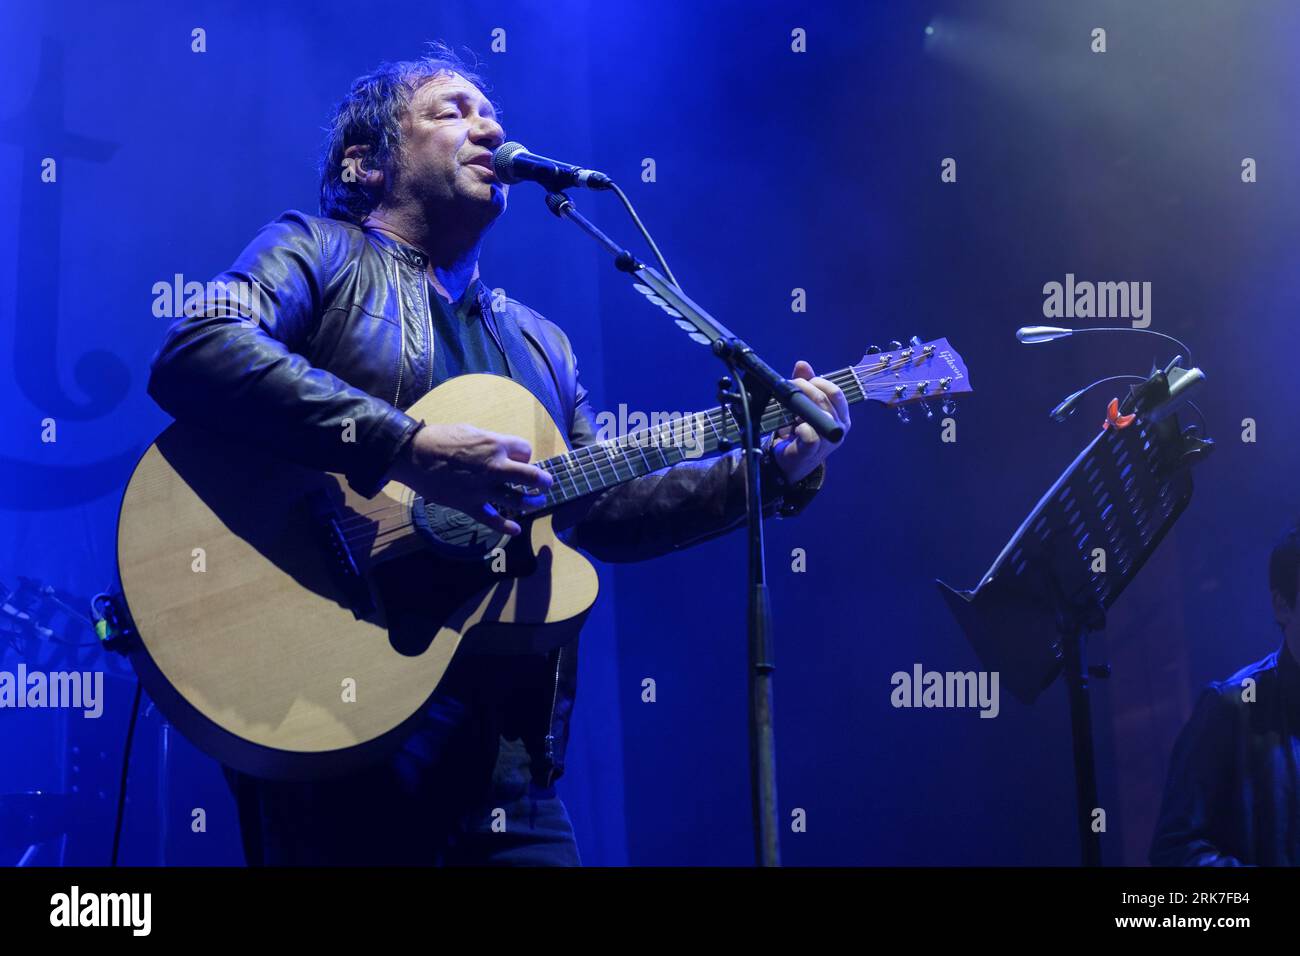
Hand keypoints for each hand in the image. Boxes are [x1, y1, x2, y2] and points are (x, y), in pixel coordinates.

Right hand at [385, 423, 552, 535]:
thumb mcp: (471, 430)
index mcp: (495, 445)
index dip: (525, 454)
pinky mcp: (470, 505)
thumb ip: (490, 442)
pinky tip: (515, 529)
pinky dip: (506, 527)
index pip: (525, 450)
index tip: (520, 459)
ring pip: (518, 501)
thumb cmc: (441, 438)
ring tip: (536, 503)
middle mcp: (495, 467)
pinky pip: (493, 520)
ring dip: (532, 503)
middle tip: (546, 485)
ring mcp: (484, 489)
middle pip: (531, 477)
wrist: (414, 455)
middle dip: (543, 482)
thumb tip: (501, 450)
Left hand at [770, 360, 849, 483]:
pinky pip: (810, 435)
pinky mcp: (813, 451)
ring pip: (820, 414)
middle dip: (805, 388)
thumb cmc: (799, 432)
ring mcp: (828, 440)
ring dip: (801, 405)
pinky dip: (801, 428)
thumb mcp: (803, 405)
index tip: (802, 381)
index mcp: (841, 415)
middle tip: (789, 386)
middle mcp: (839, 427)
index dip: (818, 382)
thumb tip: (802, 364)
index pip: (836, 392)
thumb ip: (805, 385)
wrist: (789, 462)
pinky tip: (795, 427)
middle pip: (826, 399)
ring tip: (789, 406)